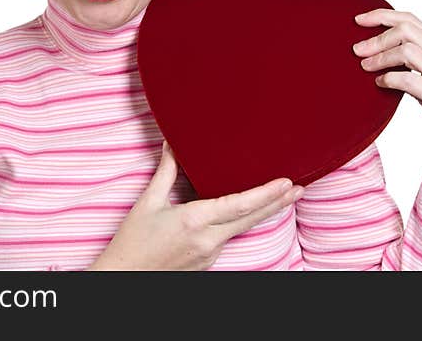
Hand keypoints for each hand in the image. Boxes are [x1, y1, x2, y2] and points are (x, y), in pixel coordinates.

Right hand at [88, 141, 303, 269]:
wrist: (123, 277)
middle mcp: (208, 240)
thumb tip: (172, 144)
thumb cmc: (132, 242)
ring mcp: (209, 254)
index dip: (266, 194)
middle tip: (299, 189)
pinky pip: (227, 238)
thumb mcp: (148, 203)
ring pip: (241, 229)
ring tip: (281, 197)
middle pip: (251, 219)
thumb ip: (166, 173)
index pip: (240, 206)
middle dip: (278, 203)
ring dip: (262, 213)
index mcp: (195, 221)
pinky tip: (244, 214)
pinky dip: (240, 223)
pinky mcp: (206, 262)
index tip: (286, 182)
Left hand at [352, 9, 421, 173]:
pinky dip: (389, 78)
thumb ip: (413, 58)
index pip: (409, 19)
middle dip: (377, 38)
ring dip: (381, 57)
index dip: (382, 16)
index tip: (358, 20)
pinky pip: (408, 79)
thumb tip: (375, 47)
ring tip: (365, 66)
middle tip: (357, 49)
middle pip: (406, 30)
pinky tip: (380, 83)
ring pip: (406, 50)